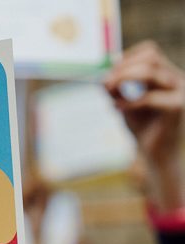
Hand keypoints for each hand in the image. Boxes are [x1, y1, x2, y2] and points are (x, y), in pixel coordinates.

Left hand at [105, 41, 184, 171]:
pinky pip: (149, 98)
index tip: (107, 73)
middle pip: (151, 57)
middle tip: (105, 83)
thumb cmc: (142, 128)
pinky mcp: (178, 107)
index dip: (125, 58)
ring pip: (151, 73)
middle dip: (123, 68)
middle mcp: (177, 79)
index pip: (149, 52)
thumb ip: (116, 88)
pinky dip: (129, 102)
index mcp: (167, 74)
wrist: (157, 155)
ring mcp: (180, 91)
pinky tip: (116, 108)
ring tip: (109, 94)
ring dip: (124, 80)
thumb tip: (102, 74)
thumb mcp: (124, 103)